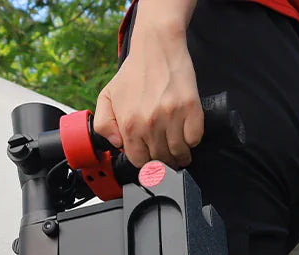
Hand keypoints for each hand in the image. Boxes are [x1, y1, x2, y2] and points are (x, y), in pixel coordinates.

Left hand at [93, 12, 202, 167]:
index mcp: (129, 125)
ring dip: (180, 156)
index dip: (145, 162)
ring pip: (179, 153)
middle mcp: (150, 124)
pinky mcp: (191, 108)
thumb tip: (117, 145)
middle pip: (160, 160)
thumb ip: (103, 125)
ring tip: (179, 152)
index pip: (139, 161)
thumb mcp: (107, 96)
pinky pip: (195, 138)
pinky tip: (187, 134)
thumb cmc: (134, 72)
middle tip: (167, 157)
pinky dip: (192, 140)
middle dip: (163, 162)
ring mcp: (172, 117)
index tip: (151, 159)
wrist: (156, 47)